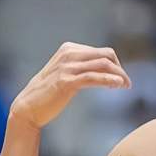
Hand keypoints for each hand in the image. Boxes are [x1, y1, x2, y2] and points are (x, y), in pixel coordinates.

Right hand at [9, 42, 131, 129]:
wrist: (29, 107)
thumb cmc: (49, 92)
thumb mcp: (66, 73)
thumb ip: (82, 67)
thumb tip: (105, 69)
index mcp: (70, 49)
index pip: (102, 52)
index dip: (115, 65)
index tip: (120, 78)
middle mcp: (69, 54)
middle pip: (106, 55)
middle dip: (120, 69)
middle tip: (127, 83)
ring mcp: (67, 67)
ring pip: (103, 65)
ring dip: (119, 75)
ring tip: (126, 86)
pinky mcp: (67, 81)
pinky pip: (94, 77)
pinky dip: (109, 80)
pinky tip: (118, 85)